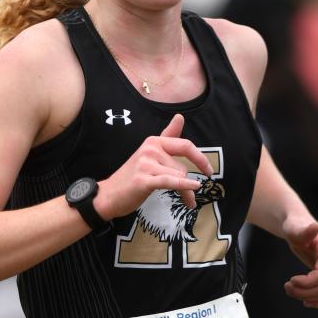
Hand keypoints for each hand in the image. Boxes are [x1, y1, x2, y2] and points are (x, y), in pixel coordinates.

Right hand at [96, 114, 213, 218]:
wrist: (109, 194)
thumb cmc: (132, 176)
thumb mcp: (150, 153)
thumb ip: (168, 136)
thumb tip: (180, 116)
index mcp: (153, 141)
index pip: (184, 145)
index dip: (200, 158)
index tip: (208, 170)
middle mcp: (150, 149)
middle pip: (182, 167)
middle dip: (188, 184)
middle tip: (190, 197)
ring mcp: (146, 163)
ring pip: (178, 177)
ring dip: (184, 192)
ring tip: (181, 201)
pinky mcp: (144, 179)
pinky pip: (171, 181)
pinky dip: (184, 186)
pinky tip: (193, 189)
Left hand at [282, 217, 317, 307]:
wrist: (300, 228)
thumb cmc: (295, 228)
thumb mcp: (294, 229)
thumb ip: (303, 231)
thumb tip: (315, 227)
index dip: (307, 283)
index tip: (290, 280)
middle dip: (304, 292)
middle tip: (286, 287)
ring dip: (309, 298)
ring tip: (290, 291)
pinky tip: (305, 302)